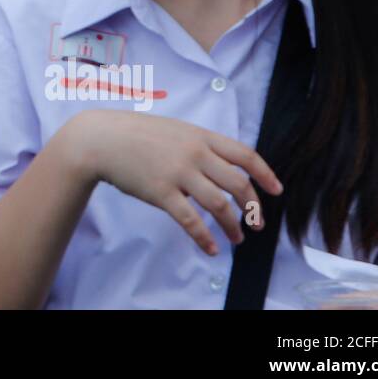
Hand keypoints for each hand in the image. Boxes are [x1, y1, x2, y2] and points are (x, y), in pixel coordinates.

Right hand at [62, 111, 281, 255]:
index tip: (276, 190)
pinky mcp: (161, 192)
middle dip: (252, 208)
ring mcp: (178, 173)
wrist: (101, 139)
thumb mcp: (175, 130)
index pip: (245, 155)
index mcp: (200, 136)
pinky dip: (205, 238)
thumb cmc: (136, 134)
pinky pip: (191, 220)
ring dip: (233, 226)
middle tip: (256, 223)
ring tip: (237, 238)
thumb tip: (222, 167)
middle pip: (238, 184)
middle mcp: (194, 153)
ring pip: (219, 205)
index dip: (265, 174)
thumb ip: (199, 145)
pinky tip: (211, 248)